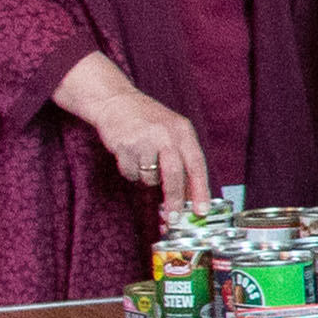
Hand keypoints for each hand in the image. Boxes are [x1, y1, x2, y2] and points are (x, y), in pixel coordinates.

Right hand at [57, 52, 210, 212]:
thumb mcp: (173, 132)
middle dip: (174, 199)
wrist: (116, 101)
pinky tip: (129, 155)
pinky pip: (131, 173)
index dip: (200, 190)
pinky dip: (131, 172)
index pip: (197, 165)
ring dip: (147, 178)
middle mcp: (165, 134)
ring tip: (143, 159)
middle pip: (174, 175)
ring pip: (150, 177)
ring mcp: (144, 140)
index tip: (201, 210)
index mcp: (183, 131)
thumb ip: (183, 158)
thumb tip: (191, 195)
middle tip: (173, 216)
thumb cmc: (148, 120)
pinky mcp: (124, 146)